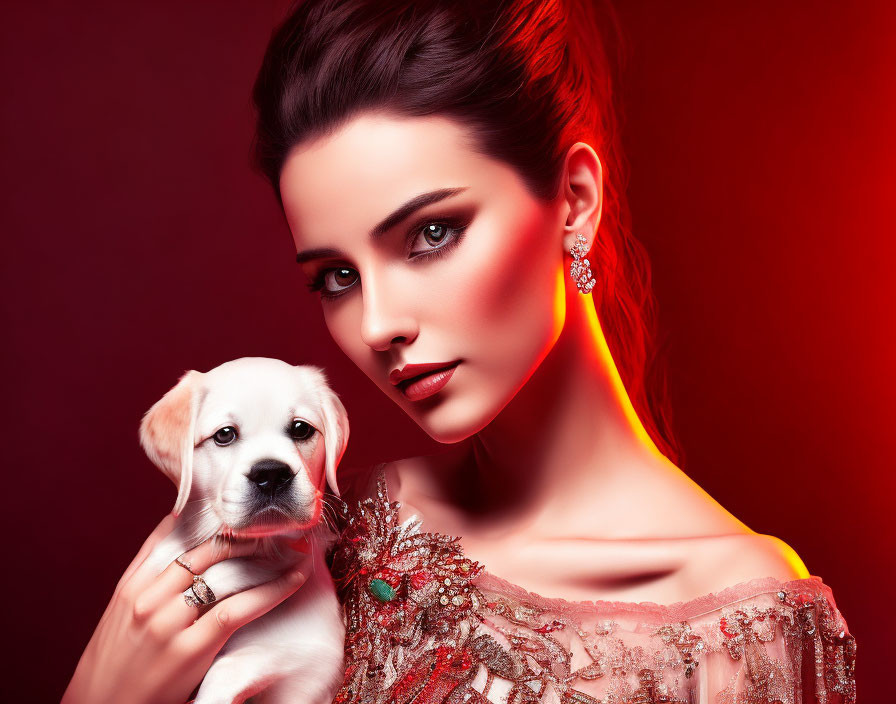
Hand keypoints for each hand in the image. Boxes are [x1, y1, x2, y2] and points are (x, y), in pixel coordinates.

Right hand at [62, 513, 307, 703]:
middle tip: (277, 530)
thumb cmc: (115, 663)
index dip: (217, 520)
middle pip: (207, 551)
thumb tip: (175, 523)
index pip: (178, 536)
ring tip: (294, 549)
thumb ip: (146, 570)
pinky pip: (238, 609)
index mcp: (132, 586)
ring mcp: (167, 624)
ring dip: (266, 559)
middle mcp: (148, 599)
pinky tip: (294, 579)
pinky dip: (271, 590)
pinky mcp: (190, 649)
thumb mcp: (120, 612)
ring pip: (225, 574)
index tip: (244, 514)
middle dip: (246, 537)